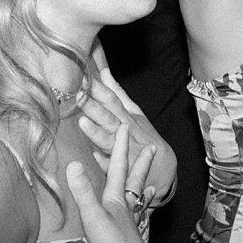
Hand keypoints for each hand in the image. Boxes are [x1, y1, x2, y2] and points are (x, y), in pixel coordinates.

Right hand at [65, 124, 152, 242]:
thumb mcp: (93, 216)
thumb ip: (83, 191)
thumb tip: (72, 162)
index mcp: (117, 200)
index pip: (118, 167)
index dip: (120, 147)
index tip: (124, 128)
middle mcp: (128, 209)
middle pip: (135, 180)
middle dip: (141, 163)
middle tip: (152, 148)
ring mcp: (131, 224)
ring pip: (138, 200)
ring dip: (141, 187)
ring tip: (150, 185)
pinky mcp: (131, 239)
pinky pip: (137, 220)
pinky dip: (139, 213)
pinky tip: (141, 216)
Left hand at [76, 65, 176, 207]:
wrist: (163, 167)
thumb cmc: (144, 137)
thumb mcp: (134, 112)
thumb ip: (117, 93)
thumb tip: (104, 72)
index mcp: (126, 116)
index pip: (110, 99)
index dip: (97, 89)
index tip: (82, 77)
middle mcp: (125, 130)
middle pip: (108, 116)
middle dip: (93, 106)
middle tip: (78, 95)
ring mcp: (124, 149)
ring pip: (109, 140)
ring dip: (97, 132)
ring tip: (82, 122)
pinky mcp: (123, 169)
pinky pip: (111, 166)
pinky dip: (104, 161)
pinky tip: (93, 156)